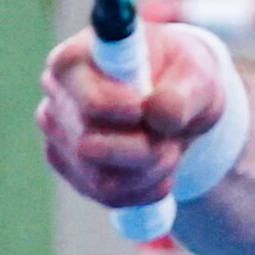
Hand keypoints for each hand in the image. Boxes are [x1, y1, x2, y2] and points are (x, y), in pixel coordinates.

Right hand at [37, 25, 225, 209]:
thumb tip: (158, 116)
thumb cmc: (180, 76)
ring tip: (169, 148)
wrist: (176, 99)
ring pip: (101, 178)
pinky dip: (142, 190)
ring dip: (148, 172)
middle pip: (91, 146)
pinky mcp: (68, 166)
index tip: (145, 109)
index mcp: (77, 59)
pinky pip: (106, 195)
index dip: (121, 113)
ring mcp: (57, 134)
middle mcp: (57, 95)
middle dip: (145, 149)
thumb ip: (182, 93)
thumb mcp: (197, 74)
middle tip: (173, 136)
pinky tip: (157, 168)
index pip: (89, 101)